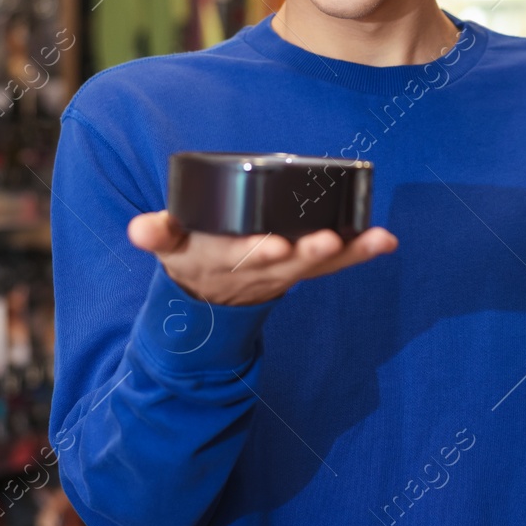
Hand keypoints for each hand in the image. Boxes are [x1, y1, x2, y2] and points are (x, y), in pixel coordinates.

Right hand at [128, 211, 398, 306]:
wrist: (211, 296)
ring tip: (376, 239)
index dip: (257, 252)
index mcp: (223, 260)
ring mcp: (284, 272)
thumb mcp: (169, 247)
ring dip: (348, 253)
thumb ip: (157, 234)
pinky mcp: (304, 268)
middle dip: (309, 253)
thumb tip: (139, 229)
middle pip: (287, 263)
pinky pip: (336, 263)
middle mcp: (258, 270)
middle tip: (330, 240)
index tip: (275, 244)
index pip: (240, 257)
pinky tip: (387, 240)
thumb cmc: (192, 256)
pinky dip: (360, 253)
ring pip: (318, 264)